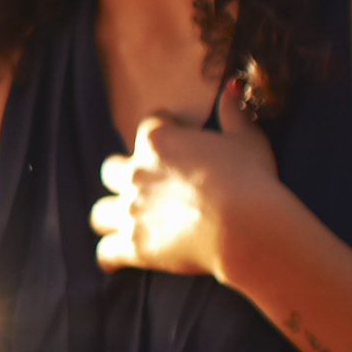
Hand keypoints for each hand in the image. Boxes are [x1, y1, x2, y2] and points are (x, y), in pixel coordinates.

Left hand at [93, 112, 281, 281]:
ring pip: (100, 212)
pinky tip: (112, 261)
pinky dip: (108, 256)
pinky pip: (105, 251)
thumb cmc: (251, 180)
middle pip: (111, 169)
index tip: (173, 138)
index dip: (163, 131)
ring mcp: (130, 210)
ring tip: (122, 222)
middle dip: (122, 176)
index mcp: (158, 141)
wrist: (244, 226)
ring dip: (111, 216)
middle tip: (141, 185)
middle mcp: (135, 173)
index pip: (150, 126)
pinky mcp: (133, 245)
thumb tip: (230, 91)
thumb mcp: (248, 140)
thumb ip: (234, 115)